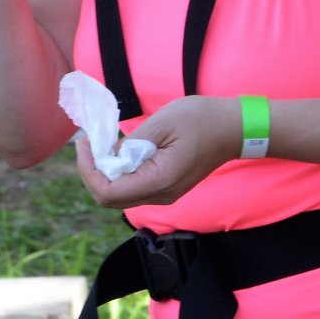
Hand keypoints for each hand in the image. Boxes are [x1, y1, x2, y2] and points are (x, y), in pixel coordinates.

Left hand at [74, 95, 241, 209]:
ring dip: (104, 173)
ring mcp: (165, 194)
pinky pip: (134, 188)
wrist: (234, 128)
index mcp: (159, 181)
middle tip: (88, 143)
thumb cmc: (201, 119)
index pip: (107, 192)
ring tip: (100, 145)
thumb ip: (132, 143)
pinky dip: (120, 173)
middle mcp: (161, 195)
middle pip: (110, 199)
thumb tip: (109, 156)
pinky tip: (119, 152)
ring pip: (120, 196)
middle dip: (92, 172)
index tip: (84, 143)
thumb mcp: (162, 122)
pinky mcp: (168, 187)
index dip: (88, 170)